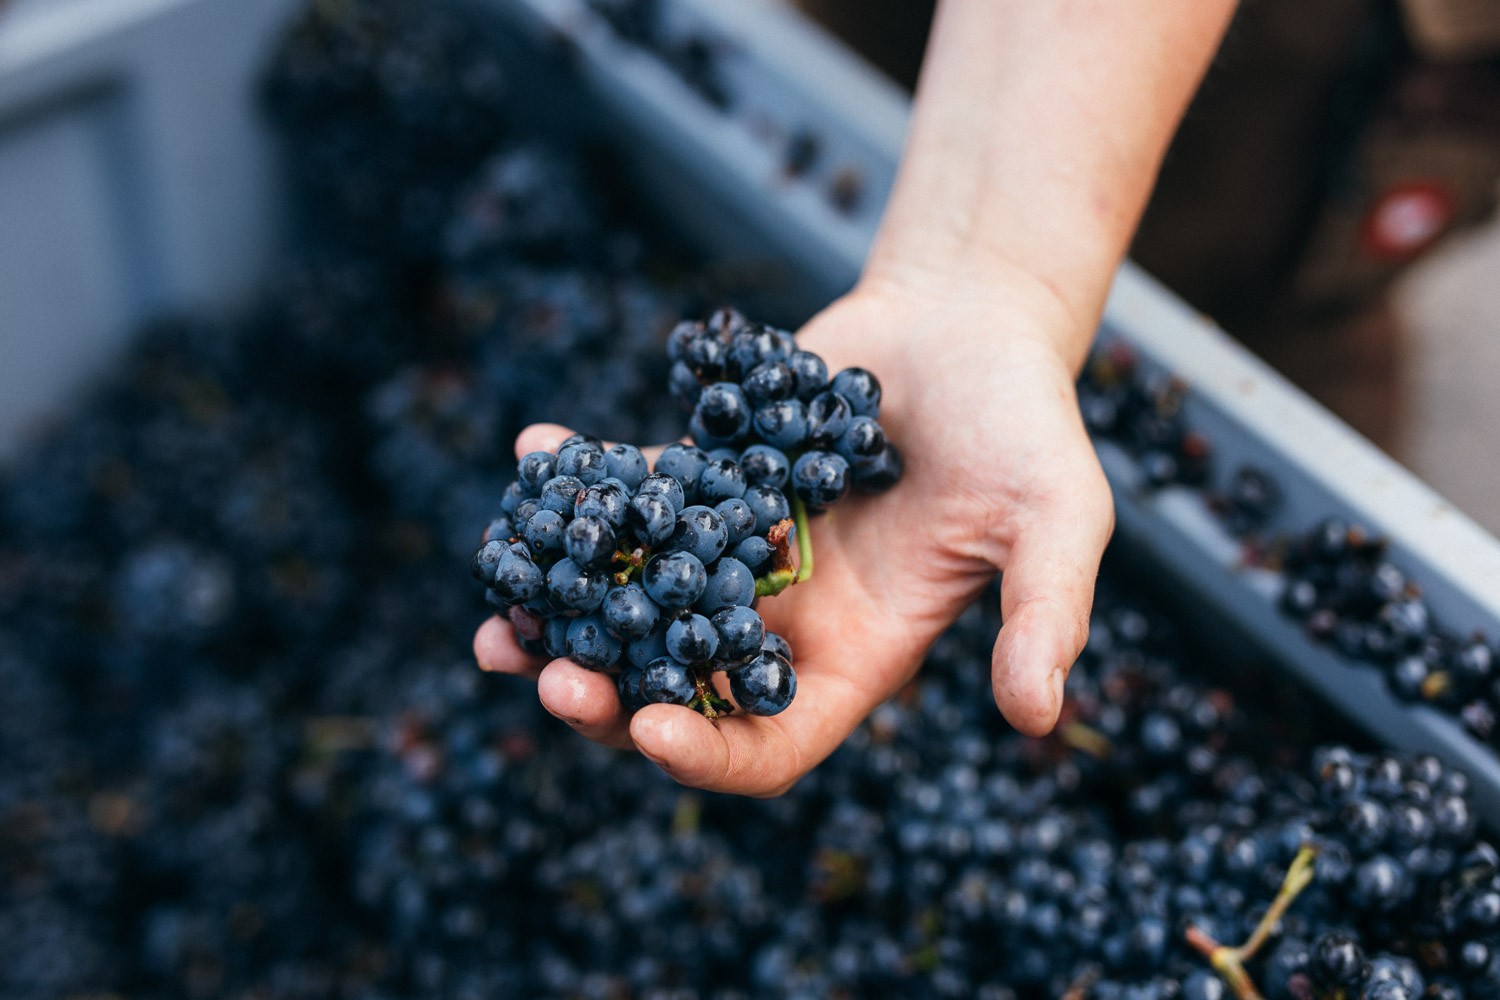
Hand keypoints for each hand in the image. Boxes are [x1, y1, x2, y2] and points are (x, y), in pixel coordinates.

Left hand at [474, 270, 1113, 795]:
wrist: (969, 320)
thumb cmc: (1023, 423)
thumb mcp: (1055, 518)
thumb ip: (1044, 614)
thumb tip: (1038, 720)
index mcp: (856, 654)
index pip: (773, 739)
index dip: (713, 751)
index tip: (652, 731)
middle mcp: (784, 617)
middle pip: (681, 687)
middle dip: (611, 697)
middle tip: (547, 677)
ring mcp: (737, 551)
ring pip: (637, 604)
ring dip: (565, 616)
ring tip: (494, 618)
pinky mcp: (707, 480)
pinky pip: (634, 496)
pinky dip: (581, 485)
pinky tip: (532, 455)